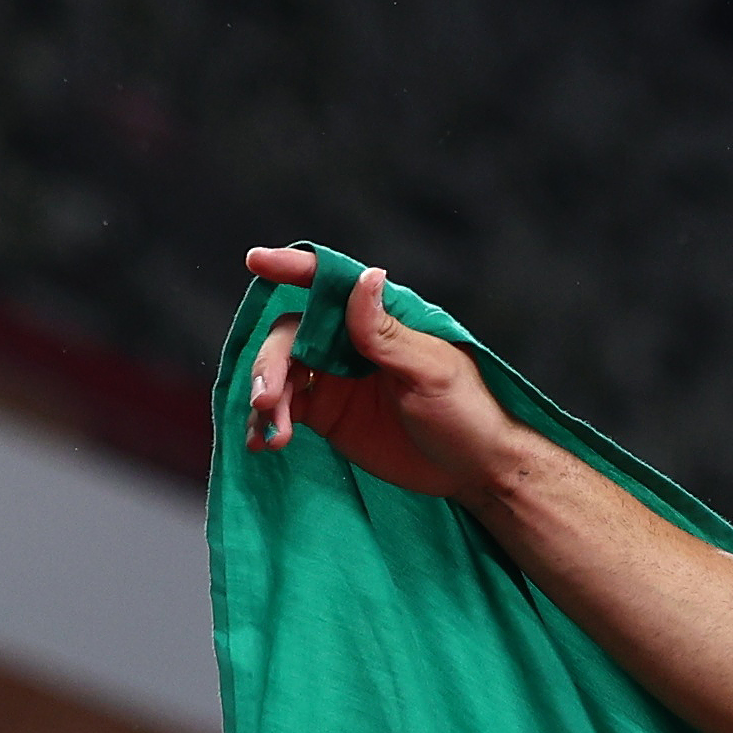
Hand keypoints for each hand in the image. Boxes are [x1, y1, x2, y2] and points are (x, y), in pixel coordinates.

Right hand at [241, 247, 528, 503]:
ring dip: (267, 398)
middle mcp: (351, 343)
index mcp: (381, 321)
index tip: (257, 260)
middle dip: (270, 363)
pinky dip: (269, 423)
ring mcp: (336, 378)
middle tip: (266, 400)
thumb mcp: (431, 371)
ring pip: (282, 373)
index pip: (332, 285)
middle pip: (291, 335)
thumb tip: (365, 276)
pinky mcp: (328, 414)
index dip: (295, 269)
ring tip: (272, 431)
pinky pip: (286, 409)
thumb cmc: (467, 412)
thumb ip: (387, 333)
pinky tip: (264, 443)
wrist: (474, 471)